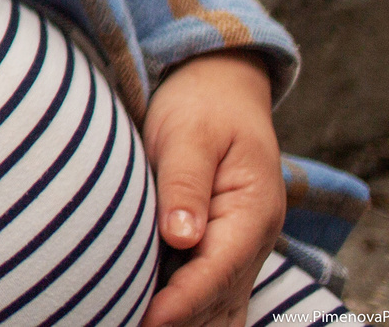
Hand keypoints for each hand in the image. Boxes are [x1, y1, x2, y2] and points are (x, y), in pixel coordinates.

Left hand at [141, 52, 282, 326]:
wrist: (220, 86)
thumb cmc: (200, 105)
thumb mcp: (188, 134)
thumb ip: (185, 183)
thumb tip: (181, 237)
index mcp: (252, 211)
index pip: (216, 270)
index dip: (182, 301)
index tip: (148, 320)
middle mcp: (255, 237)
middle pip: (221, 298)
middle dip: (185, 321)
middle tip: (133, 324)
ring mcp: (244, 246)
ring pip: (223, 304)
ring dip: (191, 320)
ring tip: (142, 323)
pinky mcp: (225, 246)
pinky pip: (215, 292)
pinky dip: (194, 311)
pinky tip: (161, 316)